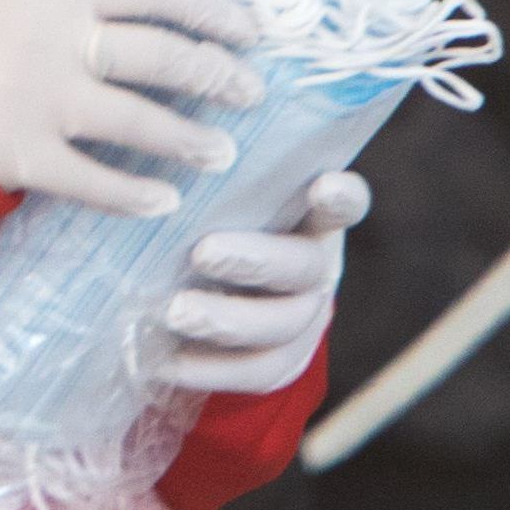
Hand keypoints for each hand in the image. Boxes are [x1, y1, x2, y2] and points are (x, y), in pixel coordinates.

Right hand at [0, 0, 263, 216]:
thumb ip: (100, 3)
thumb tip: (194, 16)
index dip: (210, 10)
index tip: (252, 32)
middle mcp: (52, 39)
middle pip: (155, 55)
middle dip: (214, 75)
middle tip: (251, 94)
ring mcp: (35, 99)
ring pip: (132, 119)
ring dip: (186, 138)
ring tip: (223, 153)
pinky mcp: (19, 155)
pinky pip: (90, 181)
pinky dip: (132, 194)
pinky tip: (165, 202)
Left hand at [155, 169, 368, 395]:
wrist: (229, 296)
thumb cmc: (224, 224)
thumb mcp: (233, 197)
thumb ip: (223, 179)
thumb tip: (177, 135)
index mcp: (315, 219)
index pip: (346, 203)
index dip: (341, 197)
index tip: (323, 185)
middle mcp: (319, 268)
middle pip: (302, 268)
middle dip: (252, 261)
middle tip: (201, 252)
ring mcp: (305, 321)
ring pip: (280, 327)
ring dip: (225, 320)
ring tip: (175, 312)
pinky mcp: (283, 364)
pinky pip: (252, 374)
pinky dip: (206, 368)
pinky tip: (163, 357)